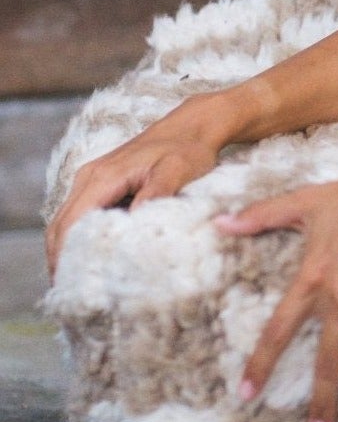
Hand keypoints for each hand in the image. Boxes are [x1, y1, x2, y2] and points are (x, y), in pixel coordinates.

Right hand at [46, 108, 226, 274]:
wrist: (192, 126)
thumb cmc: (187, 149)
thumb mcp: (177, 171)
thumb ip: (156, 195)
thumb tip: (134, 222)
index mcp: (102, 178)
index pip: (70, 224)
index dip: (64, 257)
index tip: (70, 287)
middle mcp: (89, 178)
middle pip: (61, 225)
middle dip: (61, 260)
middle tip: (73, 295)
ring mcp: (94, 180)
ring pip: (68, 221)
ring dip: (69, 251)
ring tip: (81, 284)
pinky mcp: (103, 184)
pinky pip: (82, 215)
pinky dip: (81, 239)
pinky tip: (95, 260)